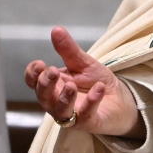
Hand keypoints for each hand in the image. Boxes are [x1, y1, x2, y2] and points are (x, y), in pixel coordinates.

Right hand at [25, 27, 143, 137]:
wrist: (120, 99)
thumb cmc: (95, 81)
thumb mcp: (83, 62)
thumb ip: (68, 50)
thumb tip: (56, 29)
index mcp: (53, 85)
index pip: (34, 82)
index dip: (32, 74)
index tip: (39, 64)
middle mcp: (57, 101)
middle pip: (43, 96)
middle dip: (45, 84)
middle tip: (53, 71)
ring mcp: (72, 114)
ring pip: (60, 110)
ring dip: (64, 98)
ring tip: (72, 85)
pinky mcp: (89, 122)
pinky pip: (86, 115)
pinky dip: (91, 102)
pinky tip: (99, 89)